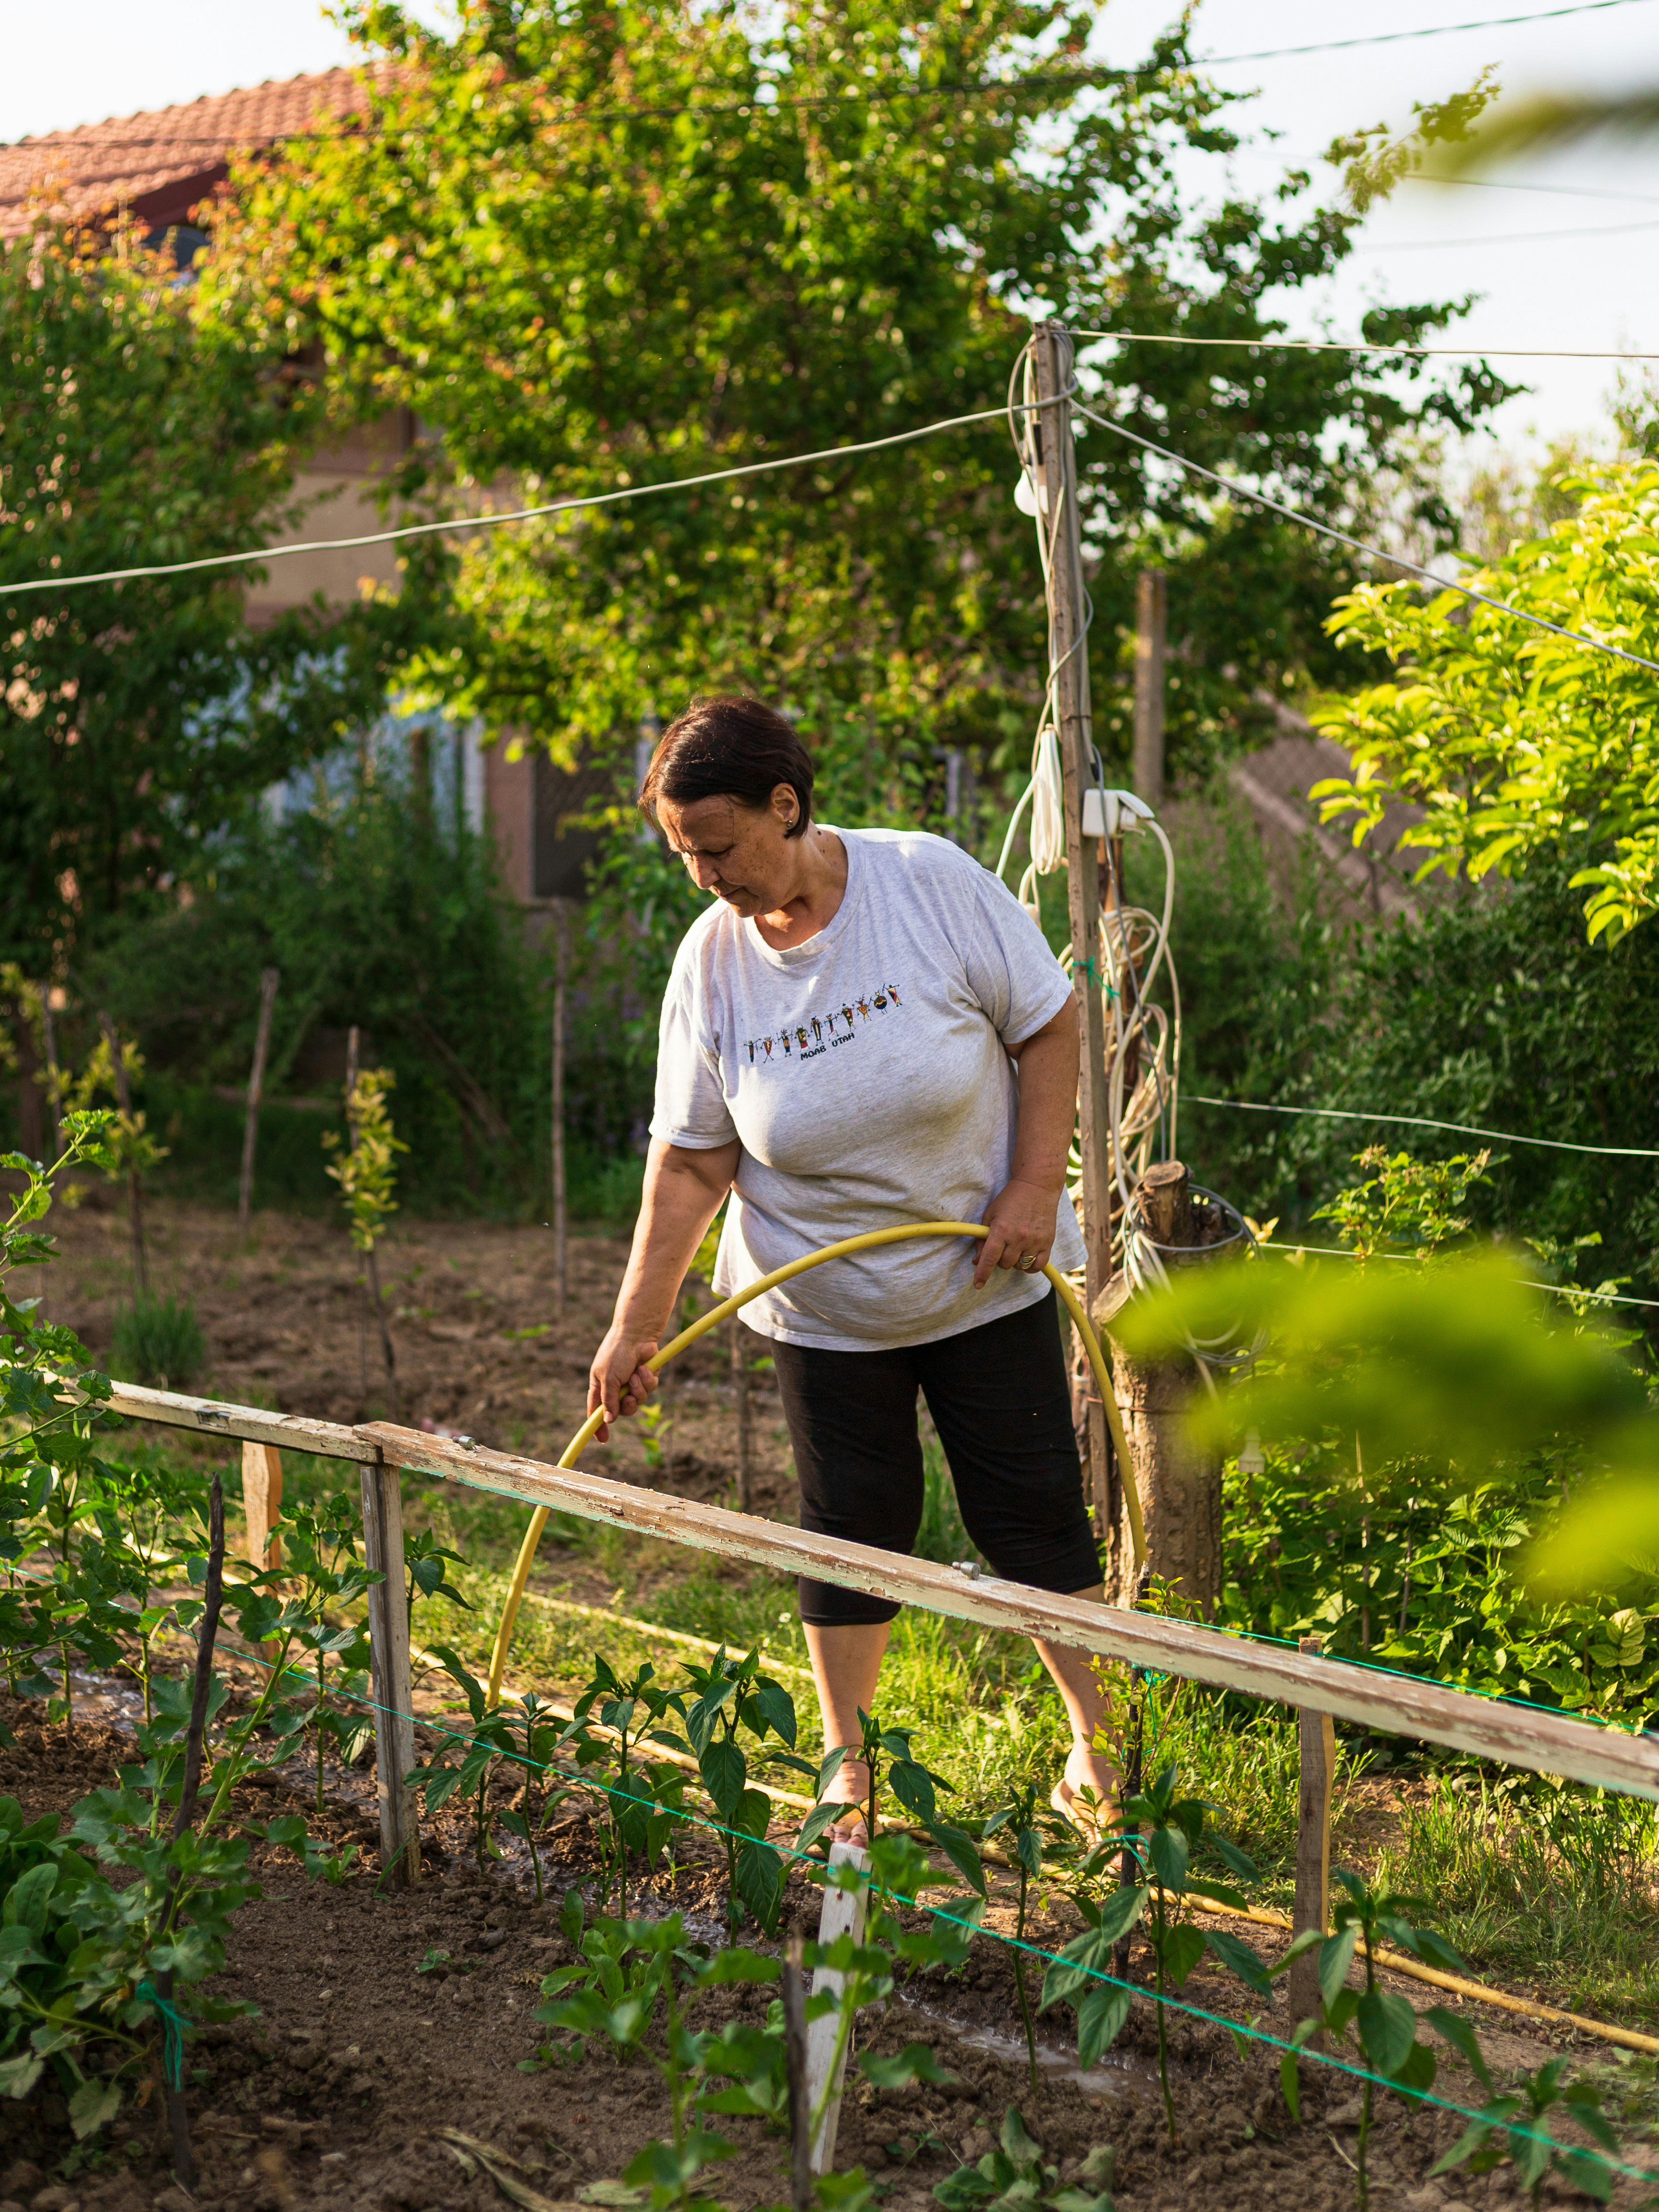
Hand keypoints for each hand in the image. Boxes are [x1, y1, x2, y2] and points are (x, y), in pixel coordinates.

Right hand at [588, 1325, 660, 1441]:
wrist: (637, 1334)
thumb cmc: (616, 1353)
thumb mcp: (608, 1379)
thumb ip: (609, 1401)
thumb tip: (608, 1421)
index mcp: (600, 1386)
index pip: (597, 1412)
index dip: (599, 1426)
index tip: (602, 1440)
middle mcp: (616, 1387)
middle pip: (622, 1411)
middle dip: (627, 1406)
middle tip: (628, 1396)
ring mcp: (632, 1383)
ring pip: (638, 1401)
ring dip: (638, 1390)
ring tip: (636, 1375)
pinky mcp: (647, 1378)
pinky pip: (650, 1390)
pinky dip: (648, 1380)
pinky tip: (645, 1368)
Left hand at [975, 1176, 1060, 1287]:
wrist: (1037, 1187)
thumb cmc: (1009, 1200)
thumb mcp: (990, 1215)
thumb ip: (982, 1239)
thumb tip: (976, 1261)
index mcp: (1001, 1230)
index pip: (989, 1258)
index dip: (982, 1274)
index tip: (977, 1285)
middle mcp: (1019, 1238)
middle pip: (1004, 1264)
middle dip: (1000, 1260)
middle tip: (1002, 1246)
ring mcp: (1034, 1241)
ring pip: (1020, 1266)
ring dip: (1014, 1261)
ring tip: (1015, 1246)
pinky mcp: (1047, 1242)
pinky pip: (1037, 1266)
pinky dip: (1030, 1266)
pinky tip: (1026, 1256)